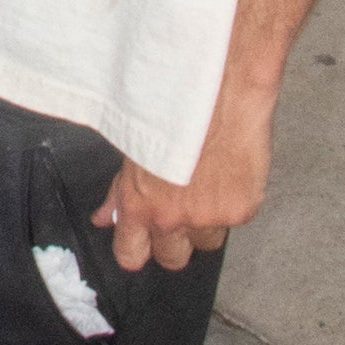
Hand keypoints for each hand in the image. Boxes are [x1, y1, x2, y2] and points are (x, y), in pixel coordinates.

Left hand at [93, 80, 274, 272]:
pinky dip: (236, 200)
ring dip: (209, 221)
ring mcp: (207, 217)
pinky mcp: (240, 211)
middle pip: (173, 258)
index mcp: (138, 203)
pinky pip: (236, 220)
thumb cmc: (173, 105)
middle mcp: (170, 217)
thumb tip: (104, 216)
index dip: (138, 248)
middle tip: (183, 207)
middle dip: (176, 240)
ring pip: (208, 241)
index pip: (131, 255)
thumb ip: (120, 190)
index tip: (144, 242)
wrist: (217, 85)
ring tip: (210, 181)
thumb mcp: (134, 146)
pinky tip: (232, 169)